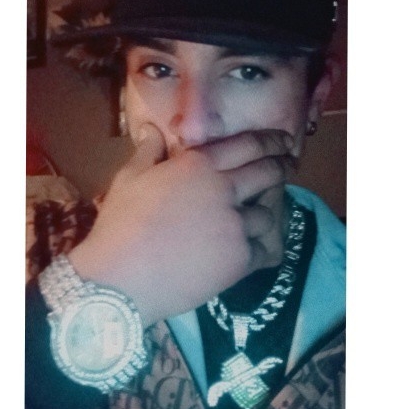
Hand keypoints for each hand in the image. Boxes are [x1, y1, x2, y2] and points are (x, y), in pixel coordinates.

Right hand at [68, 124, 293, 326]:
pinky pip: (265, 250)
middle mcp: (224, 189)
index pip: (247, 145)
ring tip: (262, 218)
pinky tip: (257, 250)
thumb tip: (152, 129)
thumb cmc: (119, 225)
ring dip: (265, 214)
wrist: (121, 279)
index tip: (284, 141)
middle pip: (268, 173)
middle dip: (283, 167)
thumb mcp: (129, 179)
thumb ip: (148, 151)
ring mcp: (235, 225)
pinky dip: (263, 248)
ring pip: (268, 214)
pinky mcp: (239, 259)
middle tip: (288, 167)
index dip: (271, 140)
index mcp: (198, 165)